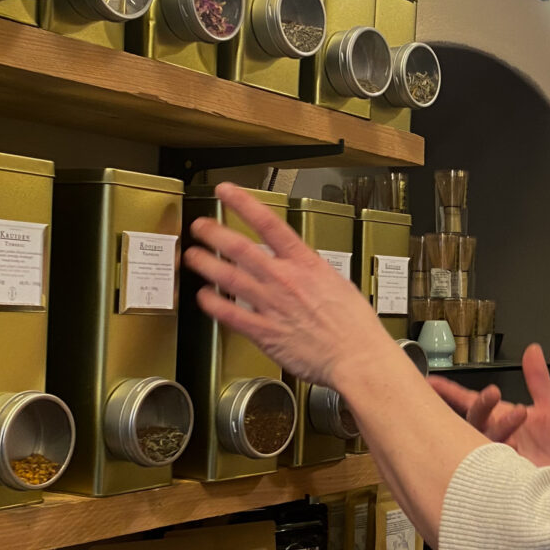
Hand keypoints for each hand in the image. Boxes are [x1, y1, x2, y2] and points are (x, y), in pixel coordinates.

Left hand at [184, 183, 393, 386]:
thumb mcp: (339, 284)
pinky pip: (230, 315)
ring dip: (206, 264)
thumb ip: (314, 274)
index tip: (227, 192)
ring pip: (229, 278)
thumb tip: (306, 269)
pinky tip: (203, 297)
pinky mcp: (264, 332)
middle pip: (241, 248)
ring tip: (192, 256)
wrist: (357, 357)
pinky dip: (212, 304)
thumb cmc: (355, 327)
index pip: (269, 224)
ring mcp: (271, 305)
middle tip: (200, 226)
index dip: (243, 204)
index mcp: (306, 264)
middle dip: (215, 233)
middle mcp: (285, 280)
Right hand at [430, 344, 549, 470]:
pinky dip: (504, 451)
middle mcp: (492, 436)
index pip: (468, 400)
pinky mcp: (500, 475)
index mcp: (499, 418)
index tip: (430, 380)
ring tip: (520, 416)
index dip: (448, 390)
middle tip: (493, 393)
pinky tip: (517, 448)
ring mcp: (494, 456)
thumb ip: (538, 379)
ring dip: (500, 426)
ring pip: (481, 439)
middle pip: (473, 418)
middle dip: (480, 404)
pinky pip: (490, 463)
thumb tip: (533, 350)